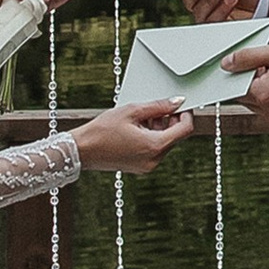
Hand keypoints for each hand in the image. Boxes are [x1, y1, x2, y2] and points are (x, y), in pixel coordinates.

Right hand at [73, 100, 191, 174]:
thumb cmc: (102, 130)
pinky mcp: (140, 167)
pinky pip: (155, 150)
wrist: (82, 150)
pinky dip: (152, 137)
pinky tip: (137, 128)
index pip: (185, 129)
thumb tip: (178, 102)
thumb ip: (158, 106)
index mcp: (154, 146)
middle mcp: (154, 160)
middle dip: (170, 120)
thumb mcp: (132, 111)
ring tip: (141, 117)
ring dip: (160, 128)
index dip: (186, 114)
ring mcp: (148, 166)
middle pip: (175, 137)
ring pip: (165, 143)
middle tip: (156, 108)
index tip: (181, 105)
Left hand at [226, 42, 268, 132]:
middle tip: (267, 70)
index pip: (236, 88)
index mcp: (262, 94)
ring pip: (262, 108)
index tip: (247, 67)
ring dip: (265, 95)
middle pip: (248, 100)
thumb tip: (226, 64)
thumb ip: (248, 57)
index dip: (239, 76)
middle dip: (252, 86)